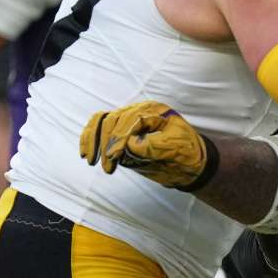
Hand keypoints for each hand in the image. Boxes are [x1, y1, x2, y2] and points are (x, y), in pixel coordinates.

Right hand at [80, 100, 211, 189]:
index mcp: (153, 111)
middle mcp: (139, 112)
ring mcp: (128, 122)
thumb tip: (130, 144)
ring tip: (90, 160)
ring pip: (102, 121)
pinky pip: (100, 128)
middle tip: (107, 166)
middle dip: (106, 143)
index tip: (113, 157)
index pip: (128, 120)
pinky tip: (86, 153)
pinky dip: (90, 138)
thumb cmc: (187, 153)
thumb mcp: (176, 148)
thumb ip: (154, 145)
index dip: (118, 138)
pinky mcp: (122, 134)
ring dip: (93, 140)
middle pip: (112, 120)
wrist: (191, 163)